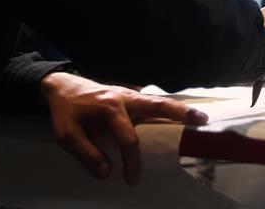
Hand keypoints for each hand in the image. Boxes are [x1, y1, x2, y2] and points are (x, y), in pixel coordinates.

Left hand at [40, 72, 207, 185]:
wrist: (62, 86)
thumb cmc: (65, 111)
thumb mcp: (67, 136)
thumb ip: (87, 155)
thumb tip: (107, 173)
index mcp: (110, 107)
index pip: (129, 138)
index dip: (132, 161)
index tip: (131, 179)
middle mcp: (125, 98)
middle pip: (158, 106)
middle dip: (181, 113)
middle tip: (202, 120)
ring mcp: (129, 95)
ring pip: (159, 101)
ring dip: (180, 109)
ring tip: (201, 116)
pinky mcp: (130, 96)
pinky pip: (152, 102)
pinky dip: (168, 108)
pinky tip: (179, 115)